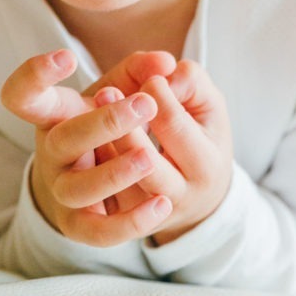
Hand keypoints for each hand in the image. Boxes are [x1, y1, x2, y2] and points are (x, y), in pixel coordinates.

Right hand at [0, 49, 172, 246]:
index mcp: (53, 114)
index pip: (22, 95)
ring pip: (77, 189)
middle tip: (145, 104)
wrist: (95, 180)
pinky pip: (99, 232)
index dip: (34, 76)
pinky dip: (129, 222)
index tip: (68, 57)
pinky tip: (161, 204)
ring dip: (114, 173)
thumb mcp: (120, 91)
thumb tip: (166, 63)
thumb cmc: (106, 124)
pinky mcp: (80, 225)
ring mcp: (62, 190)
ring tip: (149, 157)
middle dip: (104, 122)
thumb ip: (141, 71)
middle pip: (63, 139)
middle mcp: (51, 152)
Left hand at [89, 55, 233, 243]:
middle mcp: (178, 197)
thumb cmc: (199, 137)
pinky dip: (90, 171)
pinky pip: (97, 204)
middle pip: (146, 165)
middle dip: (125, 126)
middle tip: (107, 91)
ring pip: (117, 189)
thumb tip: (164, 70)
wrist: (196, 193)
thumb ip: (191, 80)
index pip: (175, 127)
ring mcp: (145, 213)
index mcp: (206, 166)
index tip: (149, 78)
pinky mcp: (116, 225)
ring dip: (103, 150)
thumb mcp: (208, 106)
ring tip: (94, 116)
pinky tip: (86, 142)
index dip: (158, 96)